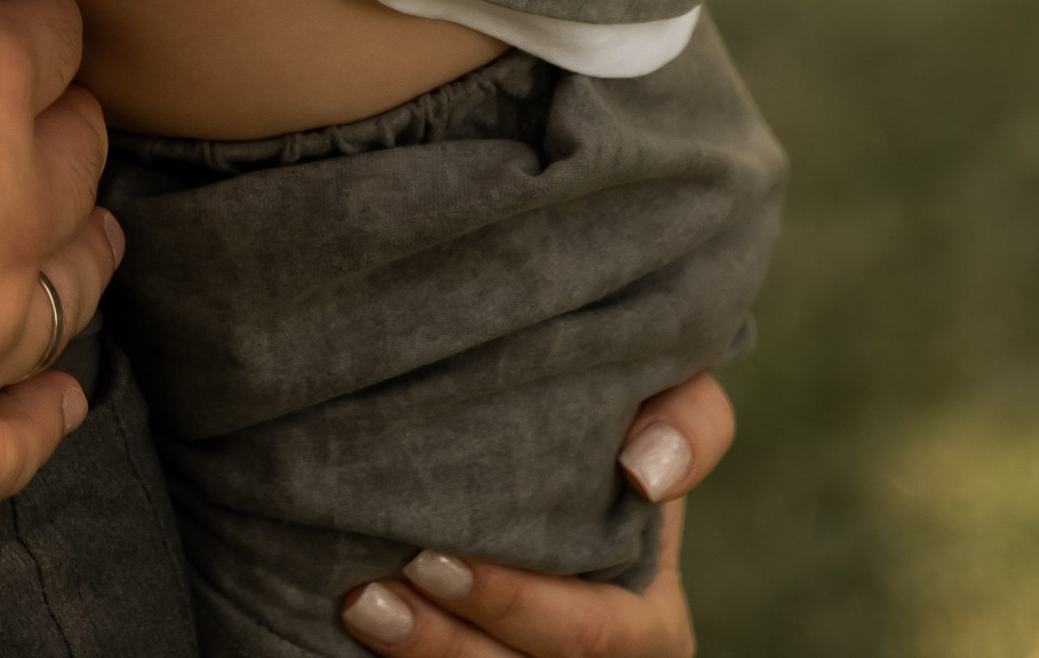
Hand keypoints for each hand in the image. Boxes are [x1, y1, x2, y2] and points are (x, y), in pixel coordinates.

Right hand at [0, 0, 121, 526]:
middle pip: (73, 150)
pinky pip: (15, 439)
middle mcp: (15, 214)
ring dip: (74, 247)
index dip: (15, 1)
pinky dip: (40, 412)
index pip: (46, 22)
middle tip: (20, 104)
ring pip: (66, 283)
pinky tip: (52, 398)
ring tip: (77, 228)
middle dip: (54, 117)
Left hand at [337, 376, 733, 656]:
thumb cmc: (618, 427)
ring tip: (358, 606)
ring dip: (417, 657)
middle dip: (446, 642)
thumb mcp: (669, 405)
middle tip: (370, 585)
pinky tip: (351, 632)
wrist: (546, 461)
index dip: (513, 606)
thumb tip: (644, 472)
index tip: (429, 555)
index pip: (592, 636)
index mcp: (648, 626)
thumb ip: (688, 421)